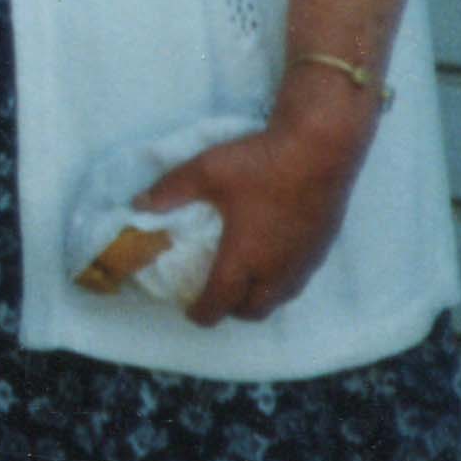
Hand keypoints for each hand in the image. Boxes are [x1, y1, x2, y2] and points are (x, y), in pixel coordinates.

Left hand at [139, 72, 376, 323]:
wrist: (322, 147)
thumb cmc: (261, 163)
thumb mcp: (204, 172)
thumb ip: (169, 191)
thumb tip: (138, 205)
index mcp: (244, 259)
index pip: (221, 303)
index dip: (202, 313)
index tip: (190, 312)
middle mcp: (277, 270)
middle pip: (253, 310)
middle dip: (230, 310)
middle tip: (213, 295)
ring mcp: (304, 261)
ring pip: (279, 298)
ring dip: (258, 298)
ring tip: (240, 280)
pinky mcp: (322, 248)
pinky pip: (297, 281)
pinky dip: (279, 282)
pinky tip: (270, 258)